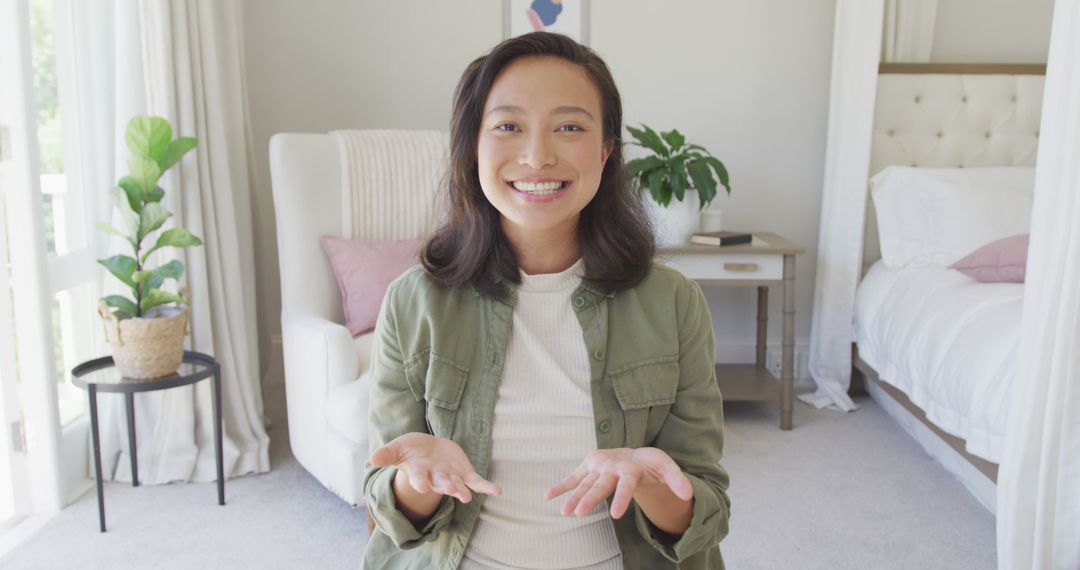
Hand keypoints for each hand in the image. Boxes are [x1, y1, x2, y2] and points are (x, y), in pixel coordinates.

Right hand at [370, 432, 500, 502]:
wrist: (427, 449)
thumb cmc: (411, 449)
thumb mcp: (397, 448)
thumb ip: (387, 454)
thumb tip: (371, 459)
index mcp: (420, 472)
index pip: (418, 478)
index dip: (419, 482)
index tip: (420, 486)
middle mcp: (436, 478)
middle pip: (440, 483)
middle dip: (445, 487)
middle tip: (450, 491)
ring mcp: (451, 477)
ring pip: (458, 486)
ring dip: (462, 491)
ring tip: (466, 497)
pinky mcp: (464, 474)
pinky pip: (477, 482)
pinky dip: (486, 487)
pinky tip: (497, 491)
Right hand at [545, 447, 692, 518]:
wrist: (634, 454)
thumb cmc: (651, 464)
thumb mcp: (667, 468)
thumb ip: (677, 480)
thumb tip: (688, 495)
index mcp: (630, 467)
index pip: (626, 484)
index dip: (620, 498)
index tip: (615, 516)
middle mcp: (611, 465)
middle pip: (600, 485)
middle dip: (589, 498)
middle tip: (579, 513)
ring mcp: (597, 466)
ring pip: (584, 483)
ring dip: (573, 496)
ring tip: (564, 512)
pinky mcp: (587, 467)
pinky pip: (573, 478)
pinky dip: (561, 486)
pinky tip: (548, 496)